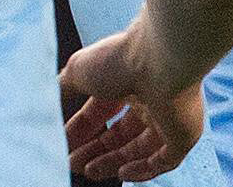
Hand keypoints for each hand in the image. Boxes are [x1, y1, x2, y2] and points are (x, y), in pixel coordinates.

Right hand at [61, 26, 202, 181]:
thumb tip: (47, 100)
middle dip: (96, 150)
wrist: (162, 59)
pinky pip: (166, 160)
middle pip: (121, 133)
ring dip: (114, 162)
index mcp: (126, 80)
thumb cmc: (120, 60)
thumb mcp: (78, 71)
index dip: (82, 130)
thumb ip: (63, 87)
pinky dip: (144, 170)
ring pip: (141, 149)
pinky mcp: (185, 134)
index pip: (103, 111)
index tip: (63, 144)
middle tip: (74, 164)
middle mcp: (149, 98)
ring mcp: (169, 117)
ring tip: (90, 171)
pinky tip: (123, 174)